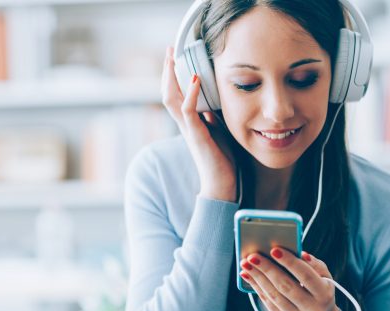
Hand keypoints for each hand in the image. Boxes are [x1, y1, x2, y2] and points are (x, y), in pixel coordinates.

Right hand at [161, 46, 236, 201]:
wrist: (221, 183)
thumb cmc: (222, 159)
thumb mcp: (219, 131)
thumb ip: (212, 117)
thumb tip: (212, 104)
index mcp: (189, 122)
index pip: (175, 94)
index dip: (173, 75)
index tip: (175, 56)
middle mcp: (184, 123)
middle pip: (167, 92)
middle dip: (167, 70)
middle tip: (169, 49)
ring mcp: (188, 129)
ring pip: (171, 98)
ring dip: (171, 76)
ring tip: (174, 58)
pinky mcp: (196, 134)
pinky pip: (187, 110)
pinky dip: (189, 93)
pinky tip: (193, 78)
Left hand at [239, 248, 340, 310]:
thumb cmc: (321, 292)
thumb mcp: (326, 278)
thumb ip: (315, 265)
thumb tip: (301, 253)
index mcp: (324, 295)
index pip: (306, 275)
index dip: (290, 262)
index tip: (274, 249)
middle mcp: (312, 309)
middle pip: (285, 286)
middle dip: (267, 269)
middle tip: (252, 256)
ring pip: (273, 296)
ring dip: (257, 278)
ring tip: (245, 264)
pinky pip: (268, 304)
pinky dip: (256, 288)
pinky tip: (247, 275)